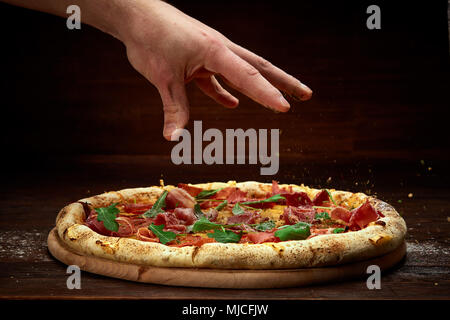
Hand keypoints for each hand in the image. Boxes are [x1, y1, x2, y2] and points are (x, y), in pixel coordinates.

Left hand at [119, 0, 311, 139]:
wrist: (136, 16)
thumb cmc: (151, 40)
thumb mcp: (163, 77)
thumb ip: (174, 108)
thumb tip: (174, 139)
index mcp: (215, 50)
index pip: (248, 75)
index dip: (267, 93)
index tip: (286, 108)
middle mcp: (219, 50)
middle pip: (259, 68)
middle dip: (284, 82)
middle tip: (307, 95)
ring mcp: (210, 55)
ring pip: (242, 72)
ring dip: (260, 87)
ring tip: (279, 100)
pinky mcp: (198, 60)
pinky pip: (217, 79)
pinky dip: (224, 91)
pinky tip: (232, 103)